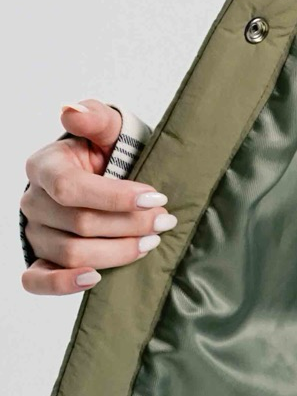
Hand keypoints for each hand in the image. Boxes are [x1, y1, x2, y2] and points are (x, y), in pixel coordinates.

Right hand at [19, 101, 174, 296]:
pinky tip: (96, 278)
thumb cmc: (107, 153)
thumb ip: (96, 119)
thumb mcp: (109, 129)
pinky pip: (37, 281)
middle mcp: (34, 201)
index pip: (71, 188)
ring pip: (70, 253)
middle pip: (78, 224)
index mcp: (45, 167)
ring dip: (116, 252)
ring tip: (150, 242)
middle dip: (128, 225)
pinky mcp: (40, 260)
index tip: (155, 198)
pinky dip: (64, 284)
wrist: (104, 177)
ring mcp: (36, 233)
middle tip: (163, 222)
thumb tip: (72, 110)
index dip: (115, 197)